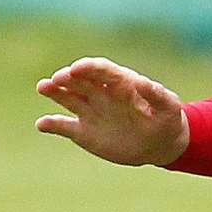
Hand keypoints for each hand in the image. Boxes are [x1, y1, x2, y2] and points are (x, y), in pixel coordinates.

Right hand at [35, 56, 188, 166]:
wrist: (160, 144)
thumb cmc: (167, 120)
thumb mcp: (168, 107)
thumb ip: (157, 95)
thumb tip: (142, 81)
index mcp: (122, 83)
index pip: (102, 70)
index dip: (89, 67)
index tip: (77, 69)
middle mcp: (102, 94)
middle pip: (81, 80)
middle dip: (68, 77)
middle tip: (57, 79)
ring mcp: (92, 111)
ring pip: (68, 97)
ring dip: (55, 92)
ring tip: (43, 86)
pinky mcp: (84, 131)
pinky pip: (64, 126)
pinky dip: (52, 124)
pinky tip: (42, 124)